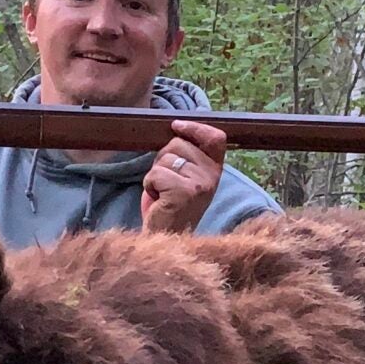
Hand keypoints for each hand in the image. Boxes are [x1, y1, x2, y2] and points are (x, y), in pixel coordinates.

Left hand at [141, 119, 227, 233]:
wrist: (168, 237)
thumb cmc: (173, 204)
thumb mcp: (187, 176)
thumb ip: (188, 154)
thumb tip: (176, 126)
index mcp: (215, 170)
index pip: (215, 138)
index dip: (195, 127)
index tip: (176, 126)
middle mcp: (212, 177)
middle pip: (179, 143)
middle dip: (164, 158)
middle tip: (167, 182)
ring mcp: (200, 185)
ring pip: (164, 158)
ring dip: (155, 174)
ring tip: (164, 192)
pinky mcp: (183, 193)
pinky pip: (155, 174)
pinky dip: (149, 185)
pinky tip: (159, 200)